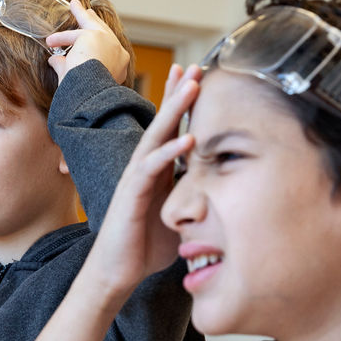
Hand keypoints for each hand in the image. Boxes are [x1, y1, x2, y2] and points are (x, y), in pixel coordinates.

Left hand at [46, 0, 129, 83]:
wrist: (92, 92)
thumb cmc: (86, 91)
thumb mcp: (77, 80)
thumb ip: (65, 67)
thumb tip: (53, 60)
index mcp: (118, 66)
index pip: (107, 51)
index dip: (98, 46)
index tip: (91, 43)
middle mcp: (118, 53)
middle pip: (104, 32)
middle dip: (95, 22)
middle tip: (89, 13)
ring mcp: (108, 43)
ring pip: (94, 25)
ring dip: (82, 15)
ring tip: (74, 5)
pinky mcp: (94, 36)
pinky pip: (73, 36)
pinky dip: (61, 39)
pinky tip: (50, 41)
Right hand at [85, 64, 201, 295]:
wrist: (116, 274)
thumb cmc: (145, 249)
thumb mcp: (179, 219)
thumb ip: (196, 201)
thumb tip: (224, 197)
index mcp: (155, 172)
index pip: (169, 130)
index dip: (180, 103)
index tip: (196, 77)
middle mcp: (143, 169)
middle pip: (161, 123)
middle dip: (177, 94)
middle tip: (195, 66)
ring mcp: (134, 180)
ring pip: (155, 137)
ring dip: (174, 111)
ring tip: (192, 86)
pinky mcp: (130, 196)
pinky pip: (151, 169)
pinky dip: (170, 152)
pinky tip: (189, 139)